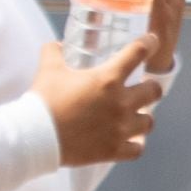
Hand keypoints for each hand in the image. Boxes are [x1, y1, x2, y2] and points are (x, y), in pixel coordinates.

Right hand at [34, 35, 165, 166]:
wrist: (35, 136)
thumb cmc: (44, 100)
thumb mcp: (48, 70)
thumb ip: (53, 52)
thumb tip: (57, 44)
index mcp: (107, 79)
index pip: (137, 53)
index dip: (147, 43)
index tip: (151, 41)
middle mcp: (120, 103)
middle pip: (155, 91)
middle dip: (150, 87)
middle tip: (141, 87)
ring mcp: (120, 128)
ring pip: (148, 122)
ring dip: (142, 117)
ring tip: (133, 116)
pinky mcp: (114, 149)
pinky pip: (137, 148)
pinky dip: (134, 144)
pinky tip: (128, 140)